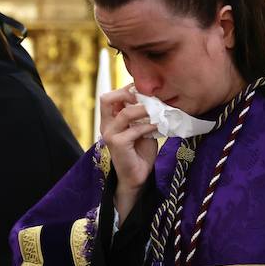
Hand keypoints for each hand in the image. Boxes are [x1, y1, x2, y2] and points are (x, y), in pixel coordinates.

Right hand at [99, 85, 158, 219]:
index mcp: (110, 120)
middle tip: (146, 96)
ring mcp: (110, 134)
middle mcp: (106, 125)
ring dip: (144, 109)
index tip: (145, 90)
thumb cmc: (140, 152)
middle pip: (107, 98)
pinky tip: (158, 125)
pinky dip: (148, 126)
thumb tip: (153, 99)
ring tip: (157, 109)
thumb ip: (141, 116)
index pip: (111, 96)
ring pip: (125, 113)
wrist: (137, 176)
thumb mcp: (141, 129)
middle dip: (127, 93)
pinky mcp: (117, 144)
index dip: (126, 89)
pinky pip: (134, 129)